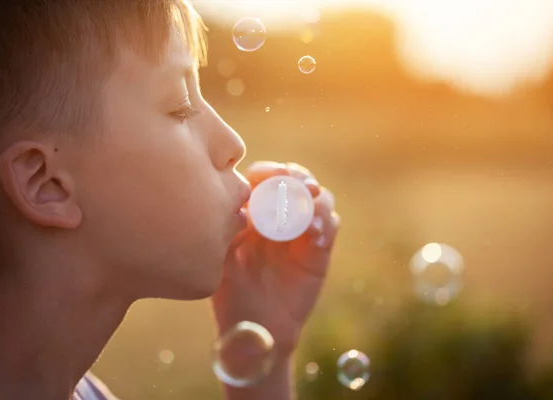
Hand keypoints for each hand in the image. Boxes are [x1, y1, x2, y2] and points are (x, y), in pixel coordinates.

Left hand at [212, 161, 339, 354]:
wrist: (257, 328)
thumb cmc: (232, 294)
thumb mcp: (222, 262)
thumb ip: (228, 236)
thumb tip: (241, 210)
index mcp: (253, 211)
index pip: (264, 178)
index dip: (270, 172)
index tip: (274, 176)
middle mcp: (279, 215)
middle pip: (296, 180)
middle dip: (299, 177)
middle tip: (300, 184)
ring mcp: (301, 231)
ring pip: (319, 198)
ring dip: (316, 198)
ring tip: (310, 207)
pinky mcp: (319, 249)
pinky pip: (330, 225)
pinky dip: (326, 223)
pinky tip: (315, 233)